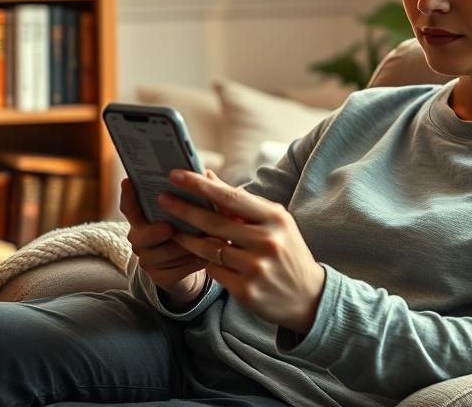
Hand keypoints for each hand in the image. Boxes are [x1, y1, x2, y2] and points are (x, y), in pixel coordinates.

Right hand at [119, 178, 206, 302]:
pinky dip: (190, 264)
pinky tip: (204, 258)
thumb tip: (207, 174)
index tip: (128, 181)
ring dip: (181, 248)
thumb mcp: (194, 209)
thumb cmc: (191, 227)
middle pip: (141, 236)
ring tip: (200, 242)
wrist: (193, 262)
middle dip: (155, 232)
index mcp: (144, 218)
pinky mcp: (159, 277)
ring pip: (160, 256)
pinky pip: (173, 272)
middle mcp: (140, 238)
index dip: (127, 195)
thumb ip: (197, 192)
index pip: (130, 207)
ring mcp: (148, 259)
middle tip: (169, 228)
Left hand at [158, 168, 325, 334]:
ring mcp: (256, 267)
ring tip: (174, 229)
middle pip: (214, 222)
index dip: (200, 186)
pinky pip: (214, 271)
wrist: (309, 296)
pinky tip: (198, 255)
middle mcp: (267, 241)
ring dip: (187, 238)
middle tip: (162, 199)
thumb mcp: (273, 223)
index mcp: (275, 218)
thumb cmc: (287, 251)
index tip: (176, 175)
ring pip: (209, 248)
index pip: (230, 197)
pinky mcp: (246, 290)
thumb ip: (241, 203)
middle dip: (184, 209)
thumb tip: (208, 177)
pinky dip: (205, 261)